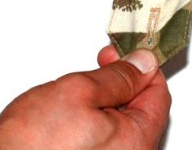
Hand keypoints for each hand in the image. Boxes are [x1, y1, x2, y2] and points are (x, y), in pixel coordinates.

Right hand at [0, 47, 170, 149]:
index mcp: (137, 141)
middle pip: (142, 110)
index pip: (158, 94)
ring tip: (83, 88)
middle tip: (104, 63)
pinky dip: (98, 121)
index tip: (128, 52)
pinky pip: (108, 140)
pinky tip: (76, 112)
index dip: (143, 67)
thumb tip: (143, 63)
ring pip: (123, 125)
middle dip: (125, 81)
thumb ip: (119, 76)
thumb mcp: (80, 91)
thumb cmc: (32, 142)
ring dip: (109, 100)